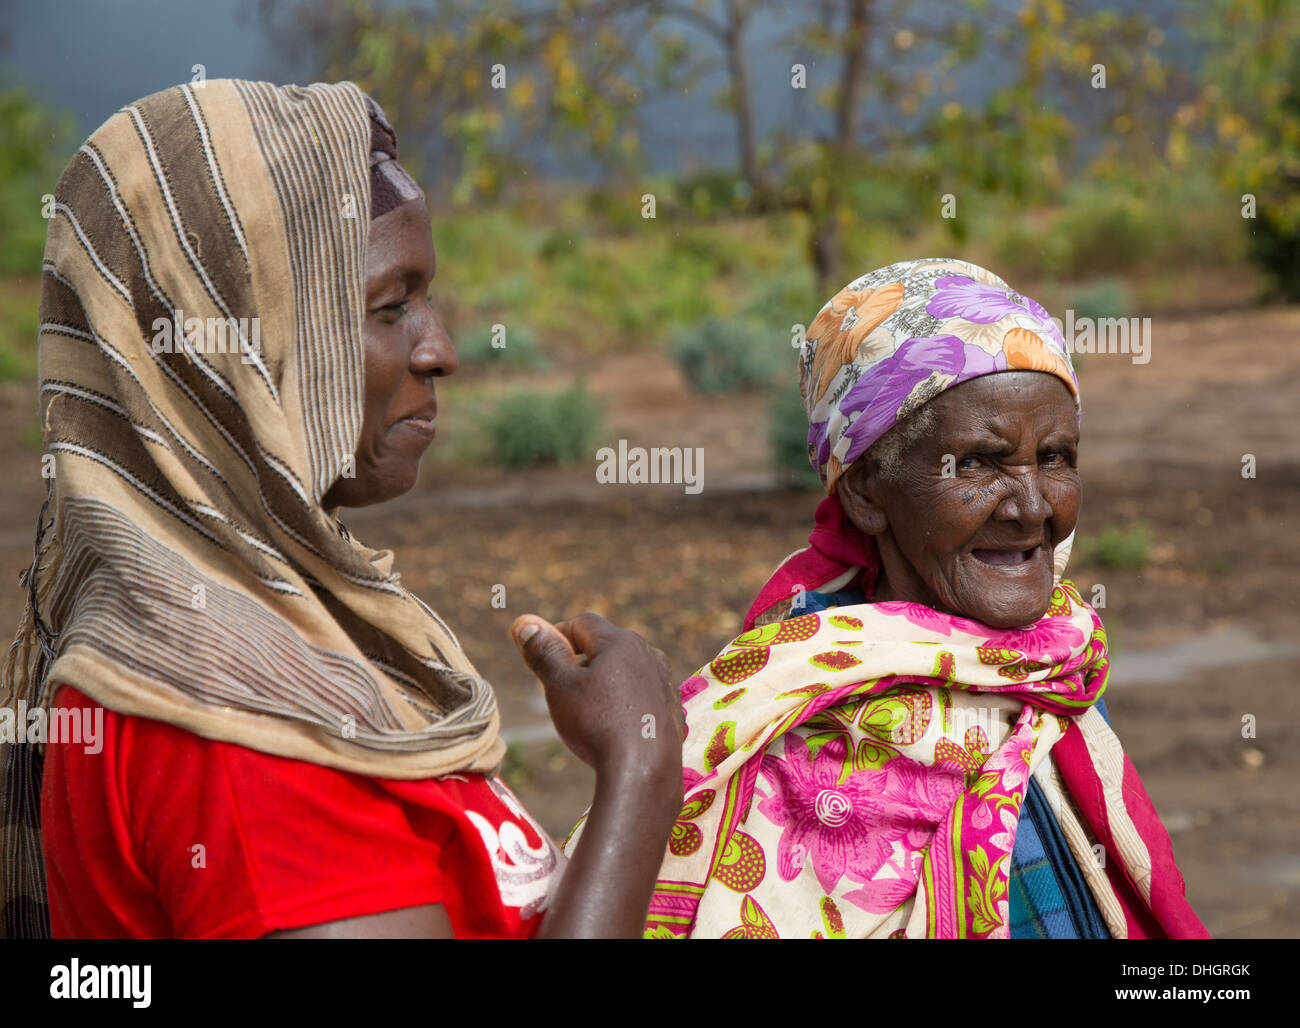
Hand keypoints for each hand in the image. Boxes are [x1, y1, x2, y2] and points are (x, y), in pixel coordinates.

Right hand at [510, 612, 682, 787]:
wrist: (644, 772)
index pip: (582, 624)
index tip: (541, 654)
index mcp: (620, 642)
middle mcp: (648, 654)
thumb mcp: (560, 686)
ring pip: (626, 671)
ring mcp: (664, 682)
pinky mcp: (672, 709)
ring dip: (604, 682)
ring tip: (586, 710)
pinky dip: (624, 703)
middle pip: (606, 646)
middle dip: (580, 660)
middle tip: (559, 686)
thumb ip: (544, 652)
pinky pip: (642, 696)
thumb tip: (526, 624)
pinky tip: (612, 727)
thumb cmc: (597, 724)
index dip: (557, 634)